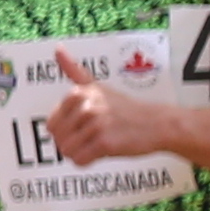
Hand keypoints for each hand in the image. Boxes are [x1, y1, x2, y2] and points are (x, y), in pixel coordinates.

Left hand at [38, 79, 162, 166]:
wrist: (158, 123)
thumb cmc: (124, 108)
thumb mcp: (98, 86)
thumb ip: (74, 71)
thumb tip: (57, 48)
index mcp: (79, 93)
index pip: (51, 124)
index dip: (65, 130)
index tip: (83, 126)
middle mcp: (86, 106)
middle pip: (58, 139)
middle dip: (72, 143)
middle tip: (92, 136)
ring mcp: (96, 124)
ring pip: (67, 151)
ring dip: (81, 153)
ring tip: (99, 143)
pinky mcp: (105, 142)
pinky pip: (79, 160)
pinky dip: (88, 161)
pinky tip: (103, 152)